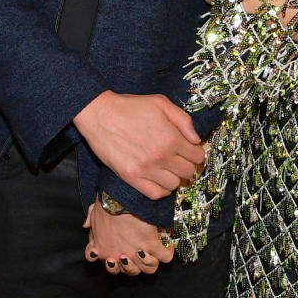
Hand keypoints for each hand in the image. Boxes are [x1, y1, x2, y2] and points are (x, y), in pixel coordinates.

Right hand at [72, 91, 203, 197]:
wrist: (100, 114)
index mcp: (171, 138)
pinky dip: (161, 189)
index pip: (198, 156)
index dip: (196, 153)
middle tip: (179, 159)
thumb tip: (196, 140)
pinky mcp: (131, 177)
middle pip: (188, 172)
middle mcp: (161, 156)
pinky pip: (155, 194)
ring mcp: (146, 169)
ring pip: (174, 185)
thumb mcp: (161, 103)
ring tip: (167, 168)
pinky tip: (158, 179)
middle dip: (187, 165)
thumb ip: (184, 120)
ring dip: (174, 177)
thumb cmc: (130, 106)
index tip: (190, 151)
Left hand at [84, 201, 174, 274]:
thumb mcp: (92, 214)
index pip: (113, 268)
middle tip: (135, 251)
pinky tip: (166, 245)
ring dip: (149, 261)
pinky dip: (167, 252)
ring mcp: (136, 253)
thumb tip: (86, 226)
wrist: (118, 199)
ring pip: (149, 269)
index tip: (122, 254)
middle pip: (132, 272)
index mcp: (105, 252)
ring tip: (149, 248)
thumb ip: (89, 222)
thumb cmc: (104, 205)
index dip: (118, 264)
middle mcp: (120, 257)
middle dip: (133, 265)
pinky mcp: (151, 244)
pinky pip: (165, 256)